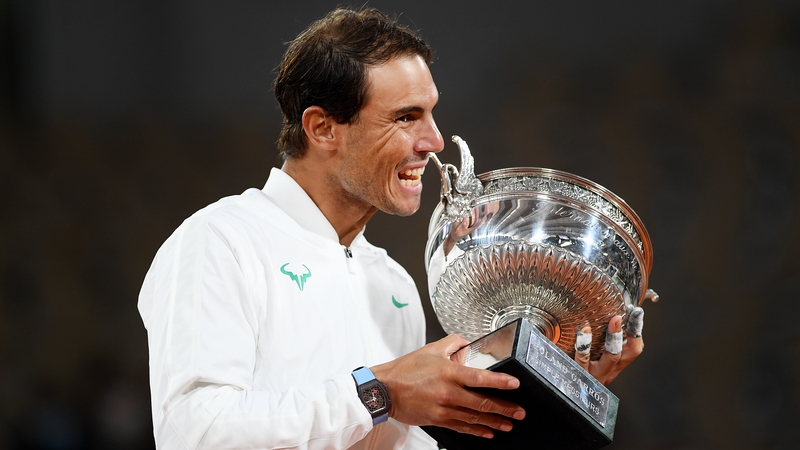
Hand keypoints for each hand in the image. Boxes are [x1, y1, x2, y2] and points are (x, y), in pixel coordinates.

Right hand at [370, 334, 525, 438]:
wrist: (384, 390)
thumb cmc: (405, 370)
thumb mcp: (431, 349)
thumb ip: (452, 343)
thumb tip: (465, 341)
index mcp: (448, 372)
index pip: (480, 378)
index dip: (500, 382)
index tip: (515, 384)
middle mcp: (448, 392)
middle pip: (482, 403)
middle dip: (504, 409)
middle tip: (520, 412)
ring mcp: (443, 409)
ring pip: (474, 418)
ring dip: (494, 423)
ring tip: (509, 425)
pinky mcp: (437, 420)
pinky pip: (461, 427)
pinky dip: (476, 431)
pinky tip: (487, 433)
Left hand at [573, 307, 644, 384]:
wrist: (566, 391)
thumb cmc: (579, 370)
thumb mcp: (593, 358)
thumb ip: (600, 342)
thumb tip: (603, 317)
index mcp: (615, 365)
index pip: (634, 348)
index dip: (637, 330)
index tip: (636, 312)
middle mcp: (609, 370)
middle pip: (629, 352)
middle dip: (633, 331)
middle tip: (632, 313)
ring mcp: (596, 374)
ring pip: (611, 357)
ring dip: (615, 338)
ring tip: (614, 320)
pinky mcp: (580, 374)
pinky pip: (584, 359)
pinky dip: (585, 344)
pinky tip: (584, 330)